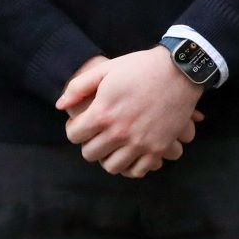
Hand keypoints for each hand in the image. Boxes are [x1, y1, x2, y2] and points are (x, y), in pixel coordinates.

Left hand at [56, 48, 204, 177]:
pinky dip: (131, 166)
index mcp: (103, 113)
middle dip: (89, 143)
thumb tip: (60, 106)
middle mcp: (119, 133)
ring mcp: (140, 143)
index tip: (82, 123)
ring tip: (113, 144)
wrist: (178, 71)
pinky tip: (130, 152)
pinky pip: (137, 171)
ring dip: (108, 157)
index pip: (74, 136)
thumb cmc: (139, 67)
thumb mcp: (105, 69)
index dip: (75, 128)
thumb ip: (78, 87)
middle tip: (97, 133)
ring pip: (112, 167)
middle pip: (90, 154)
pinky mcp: (158, 149)